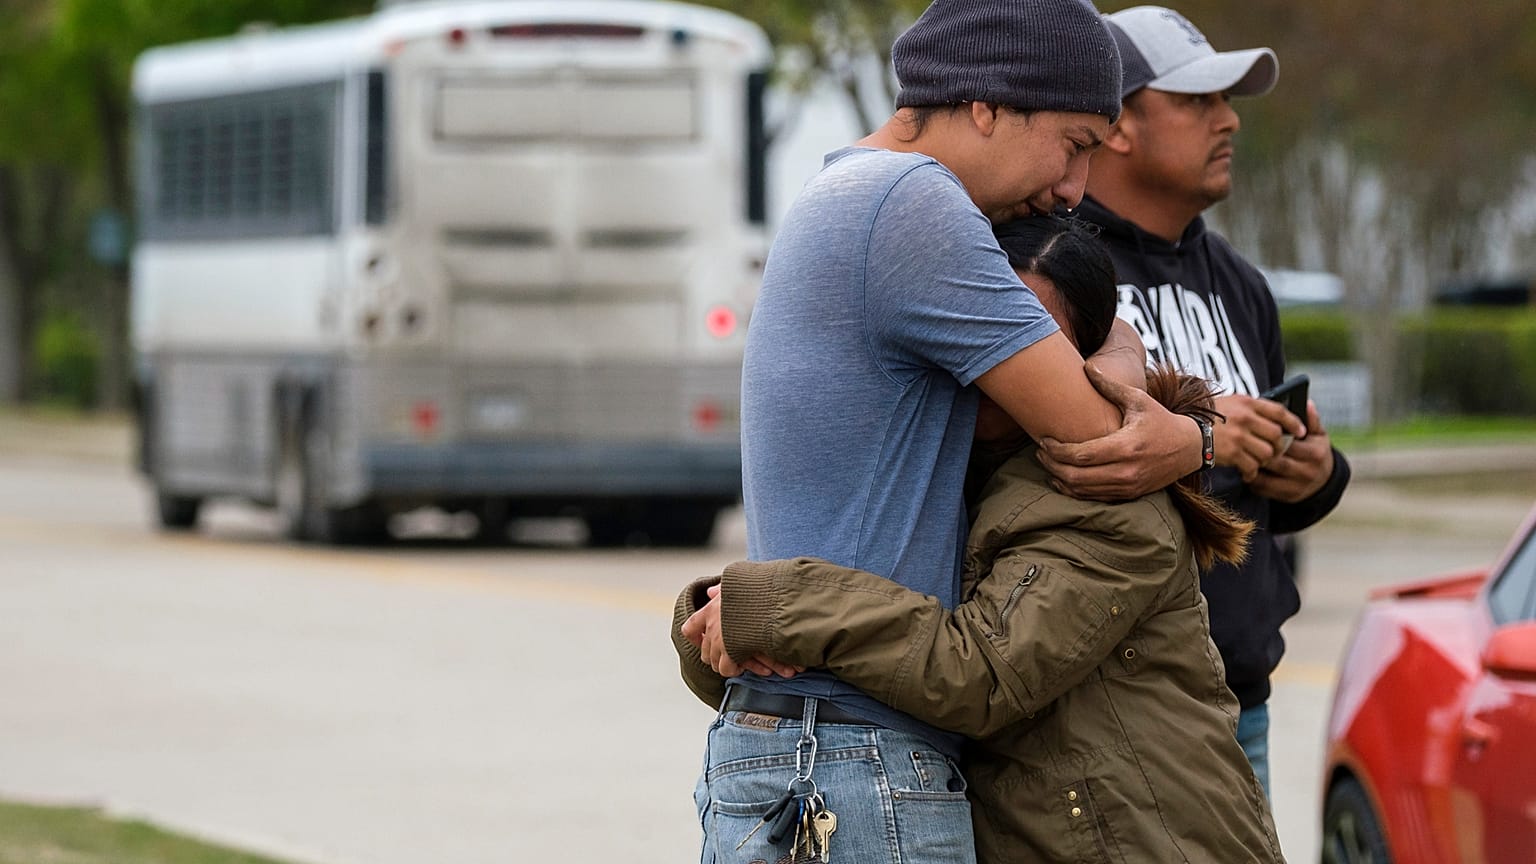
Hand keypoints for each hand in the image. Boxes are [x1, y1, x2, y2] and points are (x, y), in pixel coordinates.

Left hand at [680, 585, 802, 678]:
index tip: (704, 640)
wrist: (772, 600)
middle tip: (730, 654)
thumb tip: (710, 592)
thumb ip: (723, 589)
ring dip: (727, 664)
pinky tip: (746, 665)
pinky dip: (735, 669)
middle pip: (705, 651)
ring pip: (715, 663)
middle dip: (717, 655)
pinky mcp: (731, 653)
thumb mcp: (736, 583)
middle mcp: (712, 627)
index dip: (696, 638)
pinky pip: (727, 668)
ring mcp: (720, 641)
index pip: (690, 629)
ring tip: (740, 662)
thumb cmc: (757, 590)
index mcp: (710, 610)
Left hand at [1036, 362, 1202, 500]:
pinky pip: (1093, 498)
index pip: (1080, 454)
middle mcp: (1126, 471)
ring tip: (1047, 464)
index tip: (1043, 440)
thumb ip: (1109, 385)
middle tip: (1039, 453)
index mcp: (1126, 446)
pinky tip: (1063, 479)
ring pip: (1082, 491)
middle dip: (1051, 465)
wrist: (1188, 449)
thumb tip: (1086, 366)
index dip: (1056, 450)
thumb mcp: (1138, 399)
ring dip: (1059, 479)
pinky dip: (1074, 491)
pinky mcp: (1128, 495)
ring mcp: (1127, 486)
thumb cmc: (1160, 420)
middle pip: (1075, 476)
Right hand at [1212, 394, 1308, 481]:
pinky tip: (1247, 474)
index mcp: (1247, 403)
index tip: (1300, 431)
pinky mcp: (1233, 454)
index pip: (1279, 411)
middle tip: (1273, 451)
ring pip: (1268, 453)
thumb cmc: (1204, 418)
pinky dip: (1252, 473)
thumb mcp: (1229, 403)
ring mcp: (1240, 437)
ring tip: (1256, 461)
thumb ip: (1250, 408)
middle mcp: (1246, 418)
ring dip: (1264, 460)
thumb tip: (1274, 419)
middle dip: (1277, 446)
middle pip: (1276, 435)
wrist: (1184, 434)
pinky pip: (1253, 467)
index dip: (1293, 422)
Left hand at [1249, 400, 1334, 501]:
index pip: (1288, 444)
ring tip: (1241, 456)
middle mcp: (1307, 471)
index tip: (1254, 430)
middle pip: (1276, 462)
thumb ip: (1311, 420)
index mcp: (1314, 453)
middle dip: (1258, 453)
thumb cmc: (1316, 450)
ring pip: (1267, 478)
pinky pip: (1264, 490)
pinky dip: (1252, 480)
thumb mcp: (1318, 435)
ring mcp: (1298, 487)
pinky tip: (1246, 470)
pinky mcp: (1288, 497)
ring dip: (1252, 468)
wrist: (1324, 479)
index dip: (1269, 438)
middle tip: (1241, 443)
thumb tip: (1307, 403)